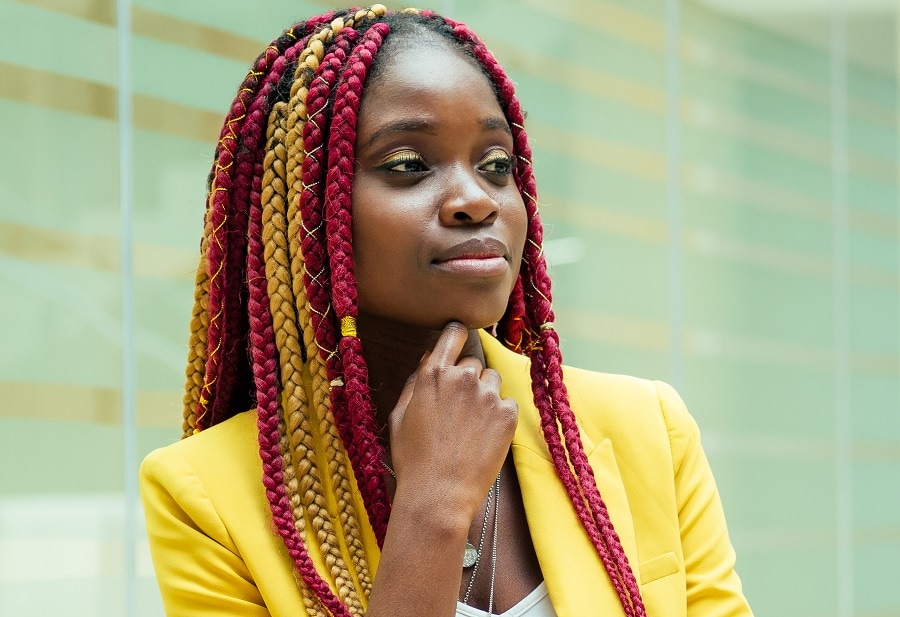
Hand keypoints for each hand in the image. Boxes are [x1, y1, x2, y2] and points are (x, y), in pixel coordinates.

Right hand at [387, 322, 517, 517]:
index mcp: (433, 374)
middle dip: (466, 380)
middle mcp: (462, 378)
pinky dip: (499, 416)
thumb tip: (428, 360)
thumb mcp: (400, 416)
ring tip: (471, 426)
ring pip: (492, 381)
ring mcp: (487, 395)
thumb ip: (415, 383)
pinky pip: (507, 403)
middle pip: (472, 364)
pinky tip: (484, 437)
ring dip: (484, 395)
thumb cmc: (413, 459)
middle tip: (457, 411)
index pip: (454, 333)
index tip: (458, 345)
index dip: (457, 337)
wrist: (438, 495)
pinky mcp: (507, 415)